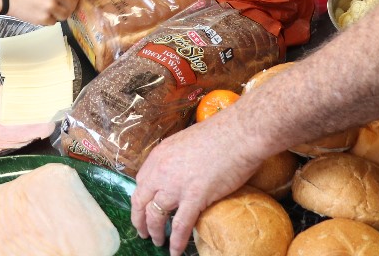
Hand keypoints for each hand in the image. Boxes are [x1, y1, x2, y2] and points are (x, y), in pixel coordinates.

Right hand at [4, 0, 78, 24]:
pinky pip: (53, 22)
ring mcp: (52, 6)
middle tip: (56, 7)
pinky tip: (37, 12)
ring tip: (45, 9)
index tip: (70, 2)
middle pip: (72, 6)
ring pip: (64, 16)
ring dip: (57, 15)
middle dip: (66, 8)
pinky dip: (47, 20)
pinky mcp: (44, 18)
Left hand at [130, 113, 264, 254]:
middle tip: (142, 232)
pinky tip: (175, 251)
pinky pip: (180, 226)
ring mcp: (176, 186)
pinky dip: (176, 242)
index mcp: (159, 155)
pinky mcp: (194, 198)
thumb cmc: (220, 133)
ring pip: (156, 216)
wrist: (239, 133)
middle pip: (141, 201)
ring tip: (158, 242)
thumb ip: (177, 158)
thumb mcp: (186, 141)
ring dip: (155, 232)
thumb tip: (180, 171)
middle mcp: (161, 171)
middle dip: (139, 220)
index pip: (141, 182)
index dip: (140, 199)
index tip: (143, 208)